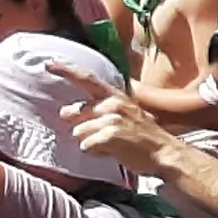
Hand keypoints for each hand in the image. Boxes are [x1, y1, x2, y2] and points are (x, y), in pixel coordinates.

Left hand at [56, 71, 175, 175]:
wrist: (167, 153)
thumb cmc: (145, 137)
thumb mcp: (126, 115)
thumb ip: (98, 110)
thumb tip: (65, 112)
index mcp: (116, 97)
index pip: (88, 79)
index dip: (67, 71)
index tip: (49, 65)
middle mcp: (113, 104)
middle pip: (76, 112)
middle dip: (81, 124)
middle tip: (101, 134)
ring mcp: (111, 119)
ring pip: (79, 132)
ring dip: (91, 141)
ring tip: (112, 145)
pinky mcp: (110, 135)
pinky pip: (86, 145)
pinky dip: (96, 152)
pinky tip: (113, 152)